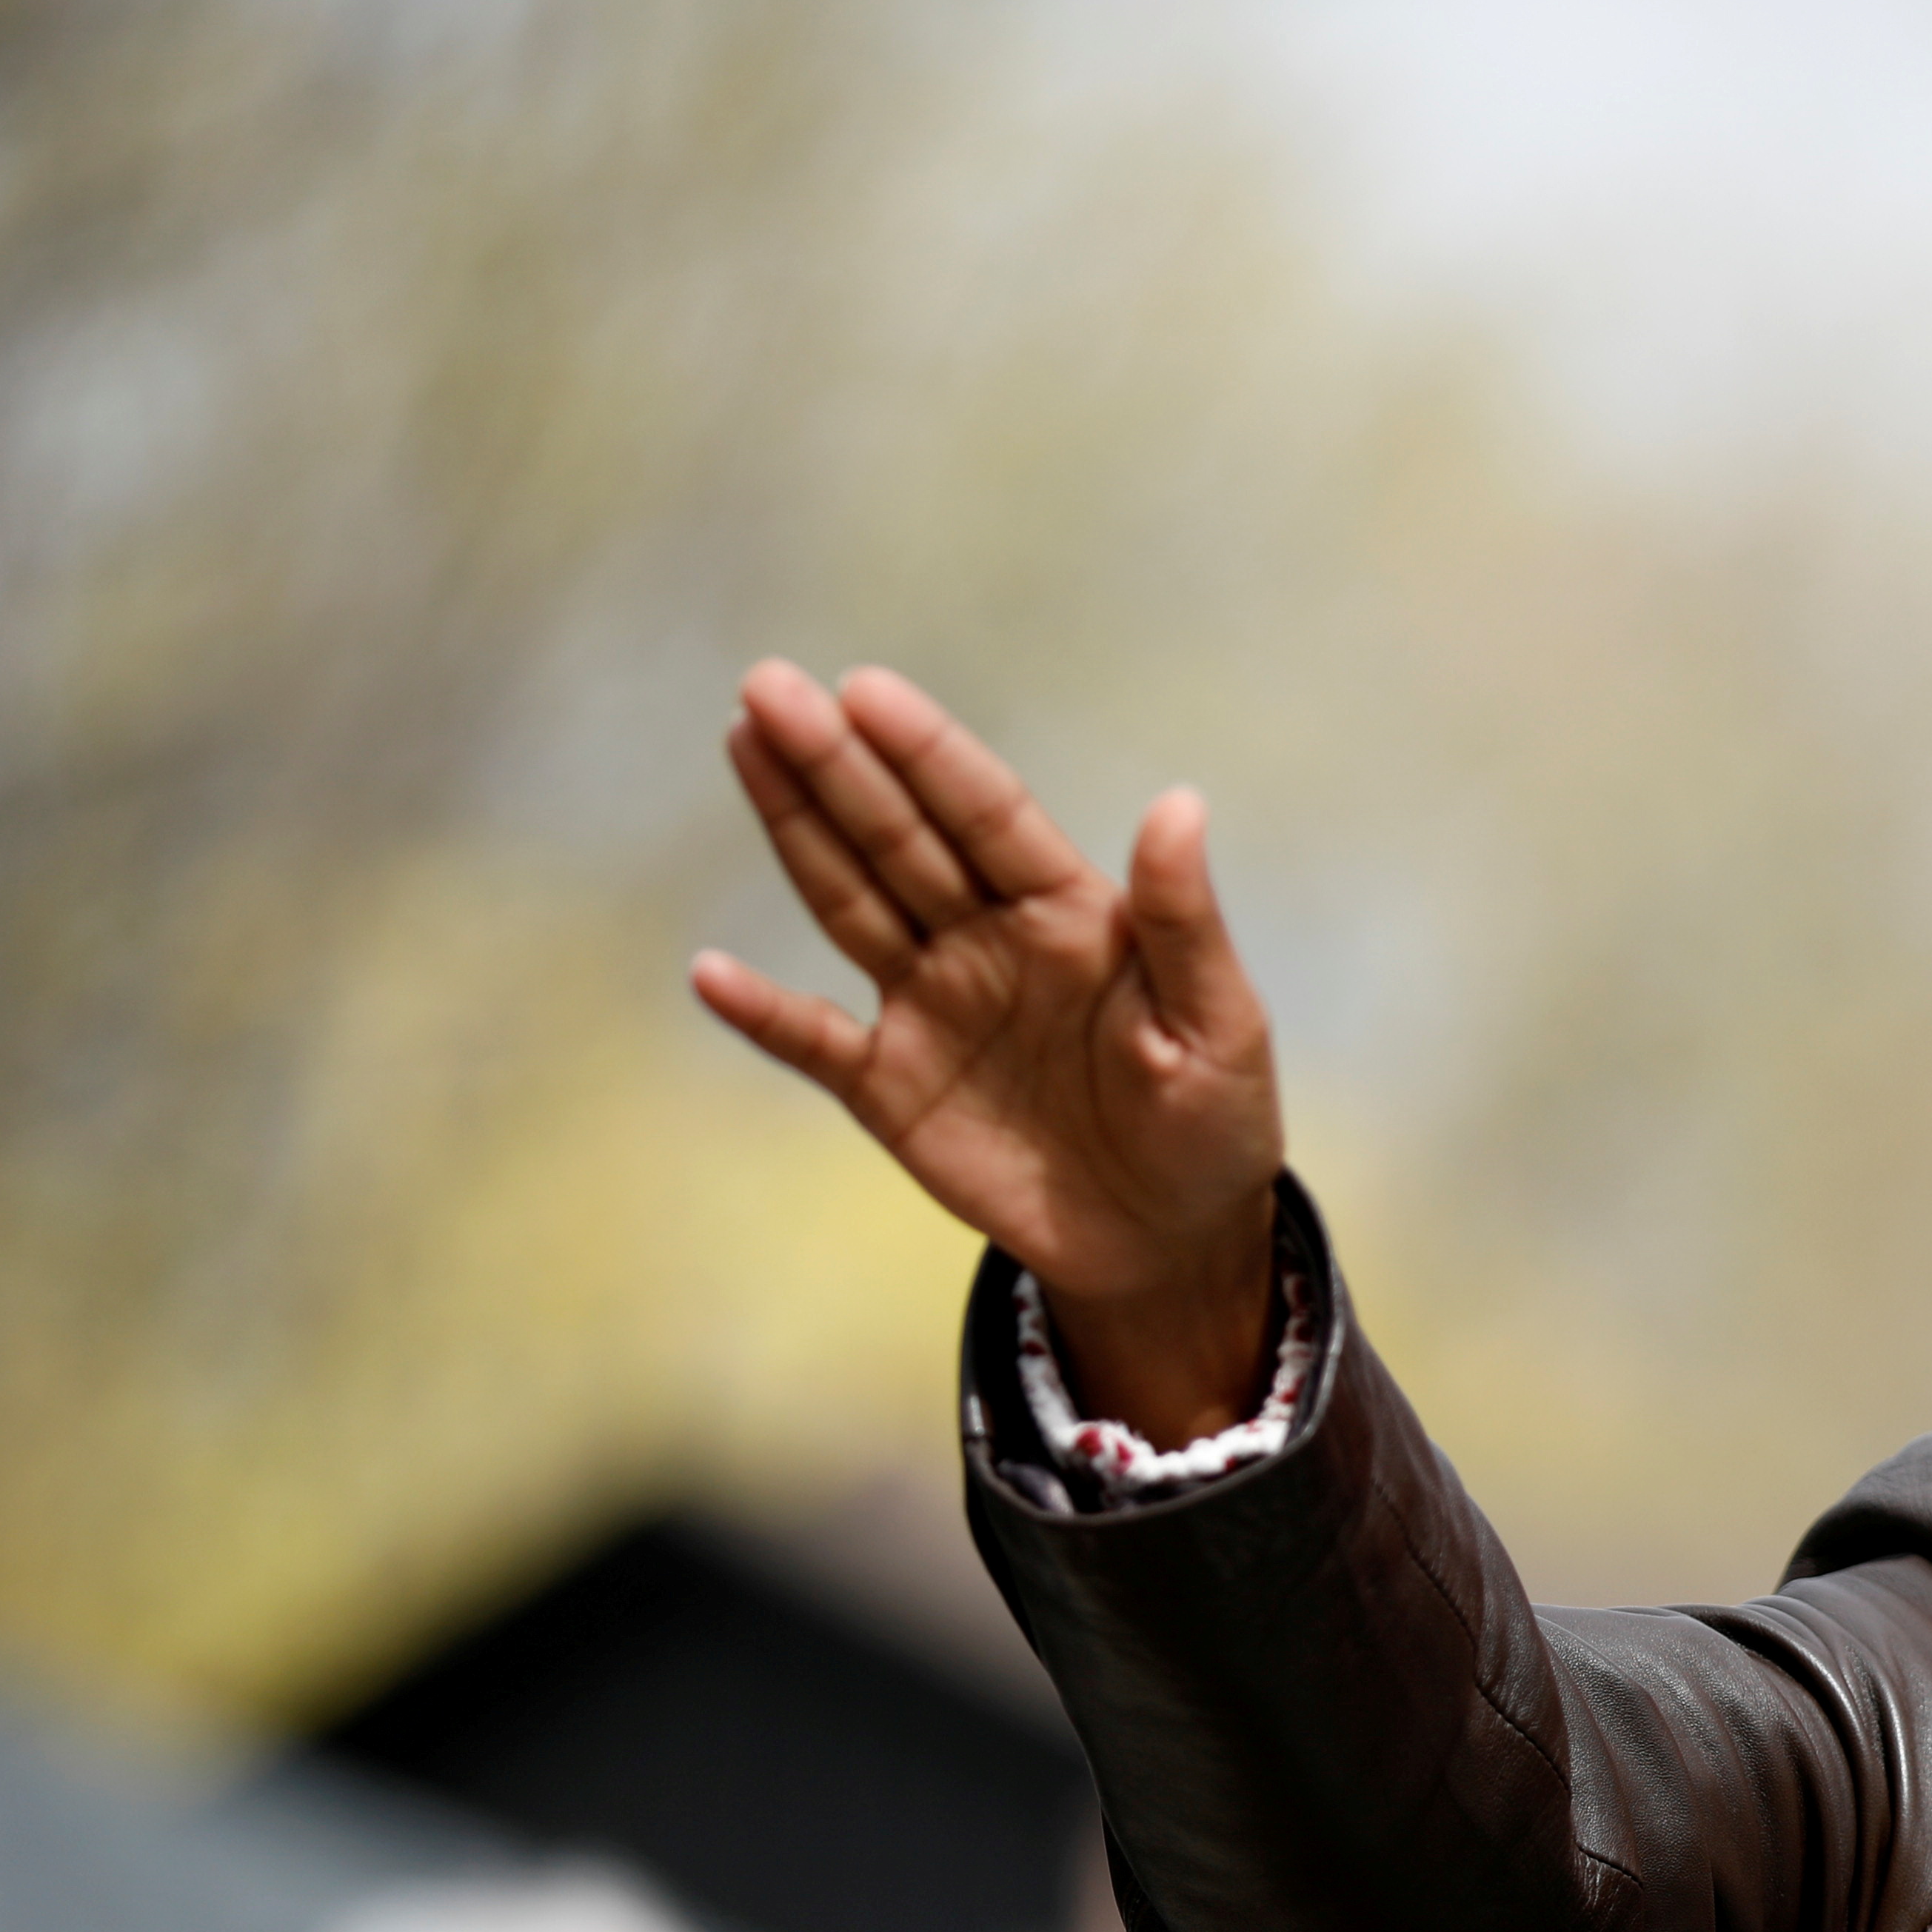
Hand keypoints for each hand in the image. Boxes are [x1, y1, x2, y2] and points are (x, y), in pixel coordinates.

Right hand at [691, 663, 1283, 1440]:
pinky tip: (711, 973)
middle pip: (900, 839)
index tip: (865, 690)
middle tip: (767, 689)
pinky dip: (763, 1014)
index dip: (927, 755)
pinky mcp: (892, 1088)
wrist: (1172, 1242)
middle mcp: (986, 940)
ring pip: (850, 903)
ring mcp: (931, 1006)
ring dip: (794, 831)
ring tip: (741, 747)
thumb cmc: (1214, 1123)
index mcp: (1068, 913)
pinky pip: (815, 1044)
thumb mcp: (1220, 1027)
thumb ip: (1185, 925)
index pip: (987, 815)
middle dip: (835, 765)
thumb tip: (1181, 803)